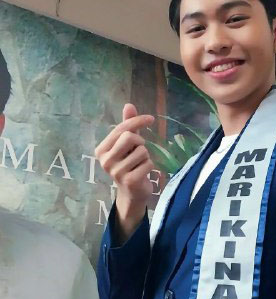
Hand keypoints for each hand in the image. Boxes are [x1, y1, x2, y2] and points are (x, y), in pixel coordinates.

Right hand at [95, 103, 154, 239]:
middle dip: (140, 142)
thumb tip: (129, 105)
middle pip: (130, 137)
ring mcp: (116, 172)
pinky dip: (150, 166)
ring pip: (141, 151)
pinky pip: (148, 163)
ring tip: (140, 164)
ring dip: (146, 156)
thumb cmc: (130, 165)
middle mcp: (105, 160)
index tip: (151, 118)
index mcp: (101, 150)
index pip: (121, 129)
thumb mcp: (128, 144)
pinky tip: (143, 173)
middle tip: (139, 151)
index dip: (137, 121)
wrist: (132, 193)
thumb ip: (128, 125)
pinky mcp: (129, 181)